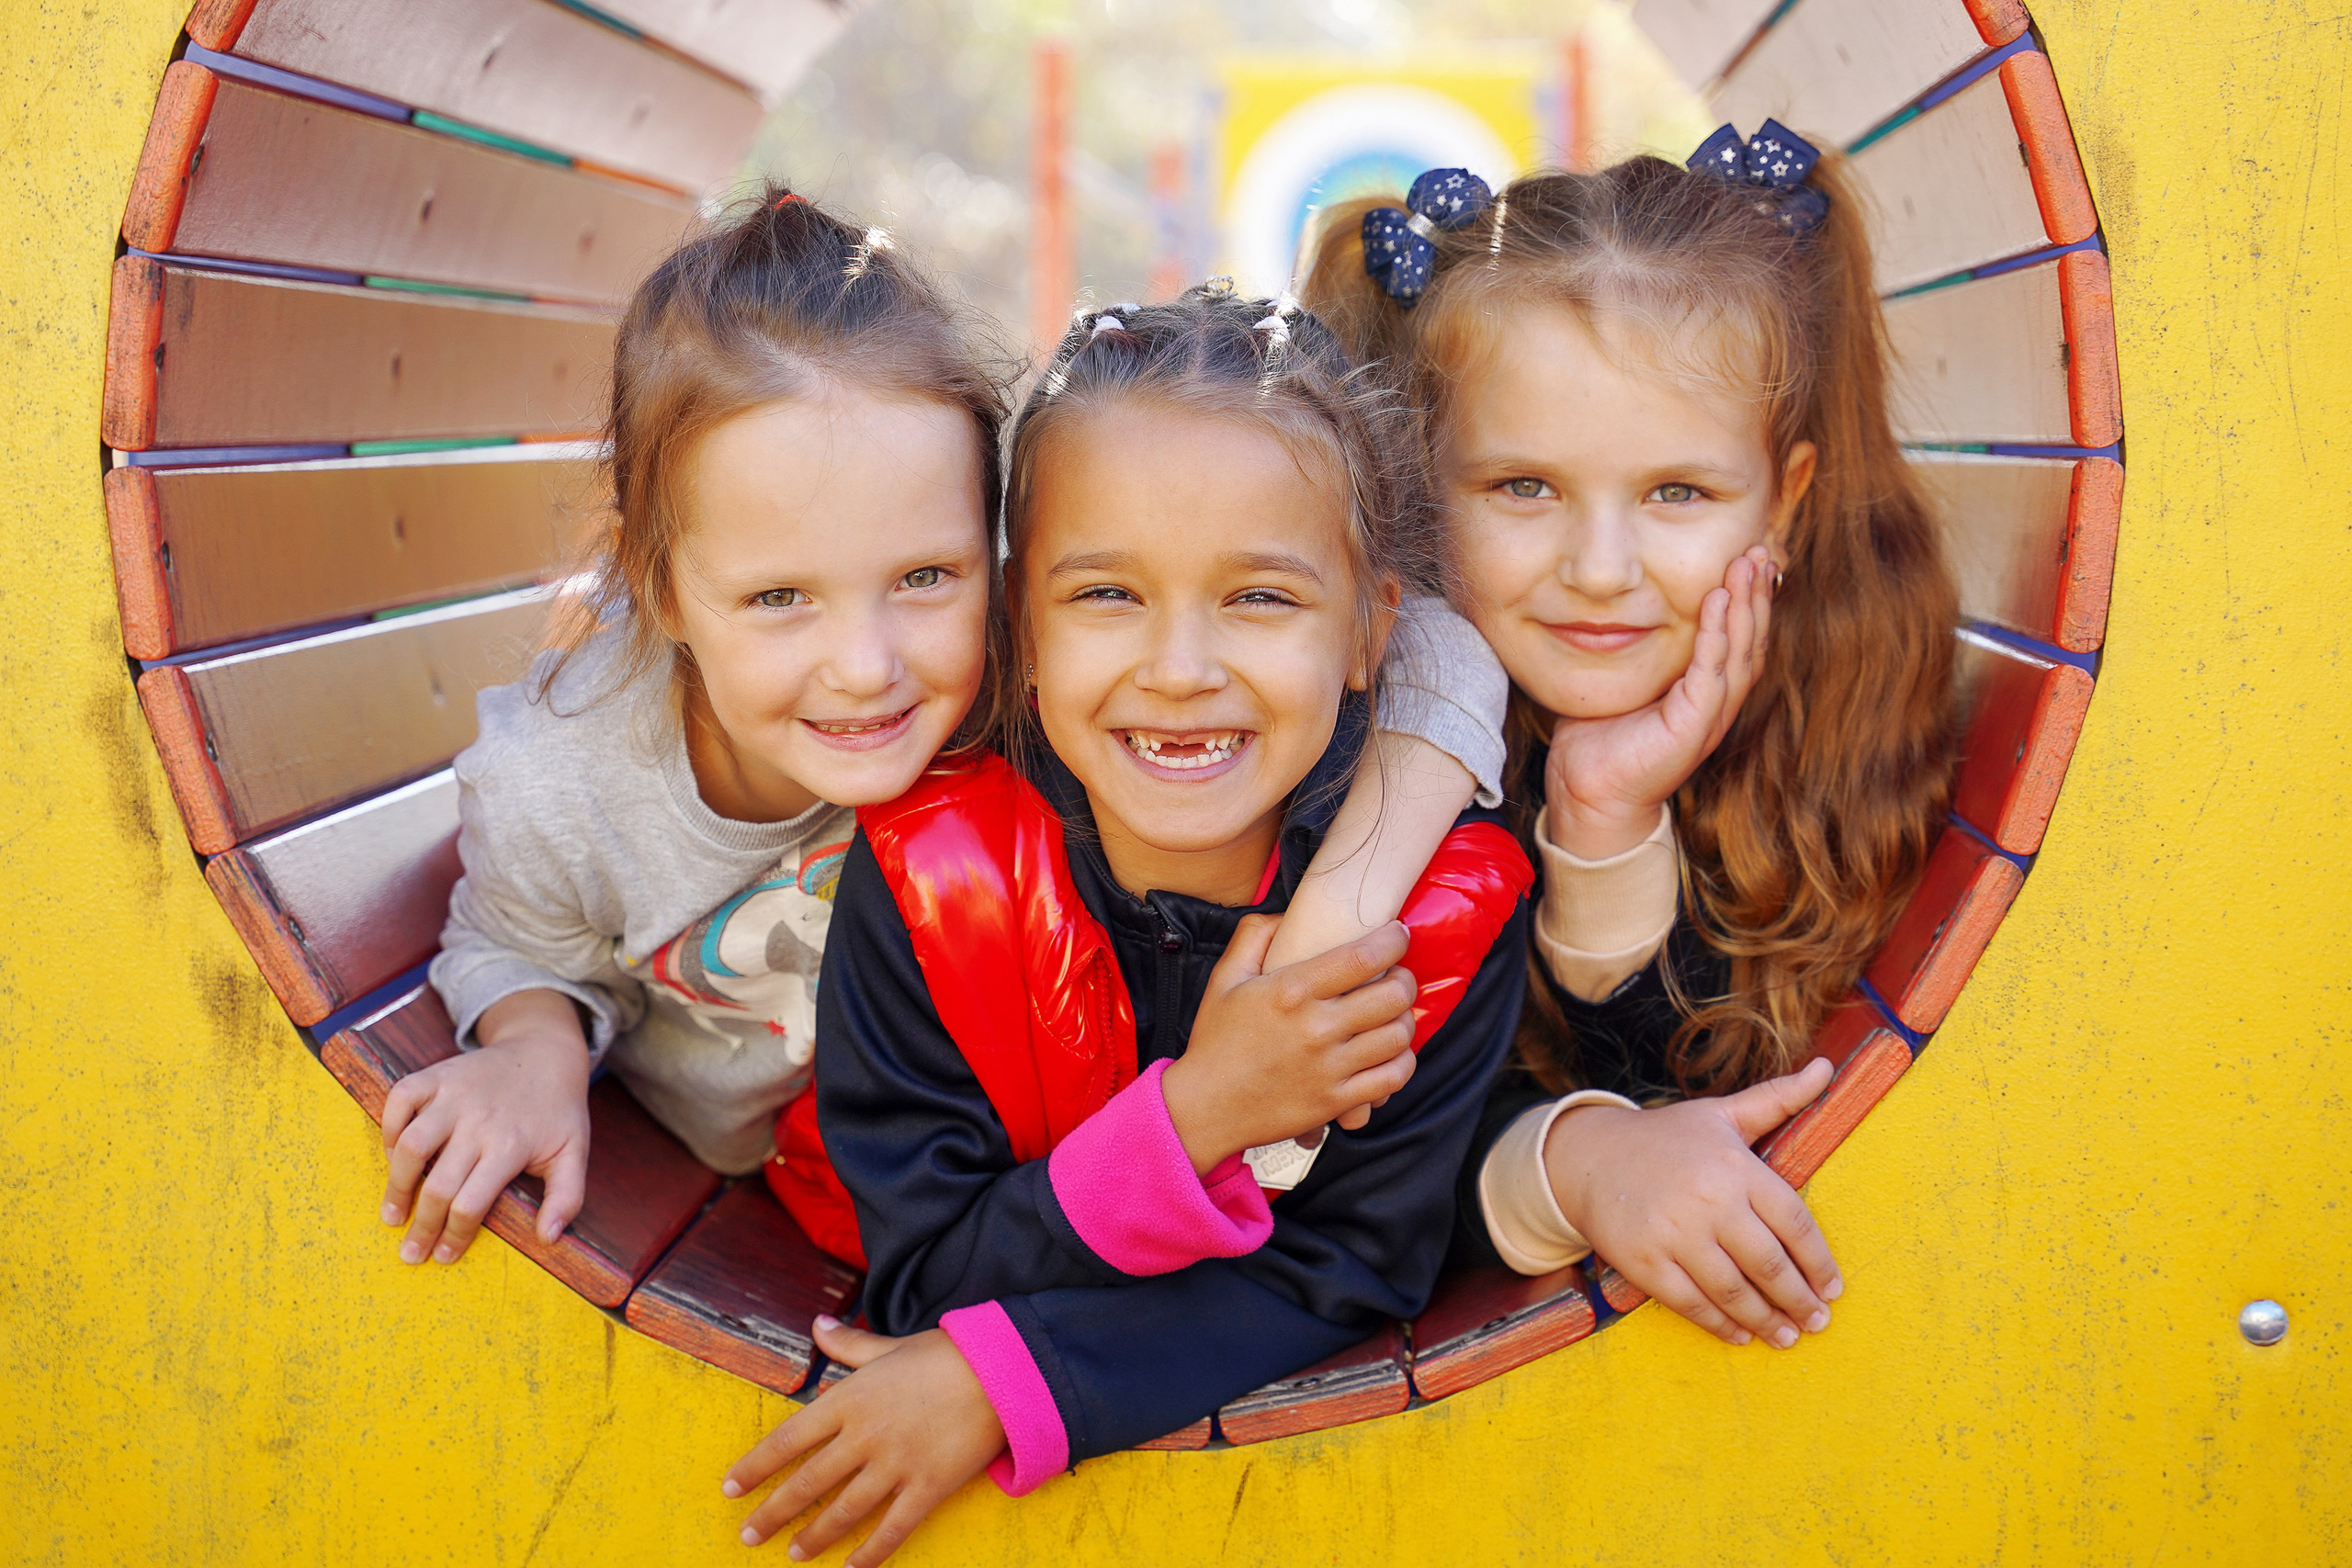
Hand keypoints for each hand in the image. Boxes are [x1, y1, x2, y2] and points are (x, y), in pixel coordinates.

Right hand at [379, 988, 591, 1263]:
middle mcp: (479, 1121)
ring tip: (392, 1213)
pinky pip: (400, 1099)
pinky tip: (394, 1155)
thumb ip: (567, 1196)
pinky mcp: (436, 1074)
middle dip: (421, 1226)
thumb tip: (548, 1238)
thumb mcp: (574, 1151)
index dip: (454, 1236)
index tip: (444, 1257)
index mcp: (511, 1146)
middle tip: (410, 1253)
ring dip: (397, 1184)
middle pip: (438, 1185)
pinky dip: (389, 1127)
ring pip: (411, 1145)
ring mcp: (454, 1095)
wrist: (545, 1050)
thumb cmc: (557, 1109)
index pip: (471, 1203)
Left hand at [727, 1317, 1003, 1565]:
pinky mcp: (928, 1487)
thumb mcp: (888, 1346)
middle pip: (807, 1483)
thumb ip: (848, 1344)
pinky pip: (892, 1529)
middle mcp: (865, 1436)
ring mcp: (896, 1464)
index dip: (756, 1467)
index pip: (788, 1439)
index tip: (731, 1488)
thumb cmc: (943, 1355)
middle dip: (772, 1513)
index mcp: (849, 1399)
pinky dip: (870, 1554)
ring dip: (814, 1537)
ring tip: (792, 1555)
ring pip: (843, 1512)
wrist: (1001, 1371)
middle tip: (748, 1536)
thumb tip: (818, 1324)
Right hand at [1159, 916, 1418, 1172]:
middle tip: (1399, 977)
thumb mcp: (1225, 978)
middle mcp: (1316, 1027)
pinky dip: (1402, 1061)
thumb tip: (1287, 915)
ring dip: (1406, 1019)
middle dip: (1406, 979)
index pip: (1363, 957)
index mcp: (1291, 990)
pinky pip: (1392, 1078)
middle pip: (1392, 995)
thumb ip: (1254, 935)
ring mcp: (1329, 1067)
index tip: (1398, 935)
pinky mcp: (1336, 1100)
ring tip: (1395, 1014)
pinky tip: (1392, 1053)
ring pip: (1399, 1036)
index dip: (1393, 940)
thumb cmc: (1215, 1042)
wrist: (1204, 1108)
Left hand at [1545, 546, 1776, 859]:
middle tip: (1762, 548)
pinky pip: (1713, 673)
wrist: (1588, 793)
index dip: (1749, 600)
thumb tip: (1625, 606)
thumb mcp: (1627, 683)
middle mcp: (1716, 705)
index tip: (1751, 557)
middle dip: (1758, 593)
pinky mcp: (1693, 728)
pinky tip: (1719, 601)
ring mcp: (1709, 718)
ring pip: (1742, 653)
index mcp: (1705, 695)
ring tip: (1749, 564)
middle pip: (1752, 641)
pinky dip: (1719, 635)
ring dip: (1747, 606)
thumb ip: (1639, 649)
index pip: (1740, 640)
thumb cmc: (1601, 741)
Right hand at [1547, 1057, 1841, 1346]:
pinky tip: (1741, 1334)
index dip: (1819, 1262)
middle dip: (1799, 1300)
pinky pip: (1691, 1303)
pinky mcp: (1644, 1261)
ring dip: (1766, 1320)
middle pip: (1769, 1265)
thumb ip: (1778, 1098)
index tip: (1832, 1289)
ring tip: (1786, 1336)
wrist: (1588, 1155)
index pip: (1794, 1223)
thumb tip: (1828, 1068)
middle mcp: (1709, 1201)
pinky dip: (1720, 1325)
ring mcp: (1674, 1234)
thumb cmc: (1667, 1138)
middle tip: (1817, 1323)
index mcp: (1735, 1167)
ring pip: (1733, 1291)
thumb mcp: (1722, 1113)